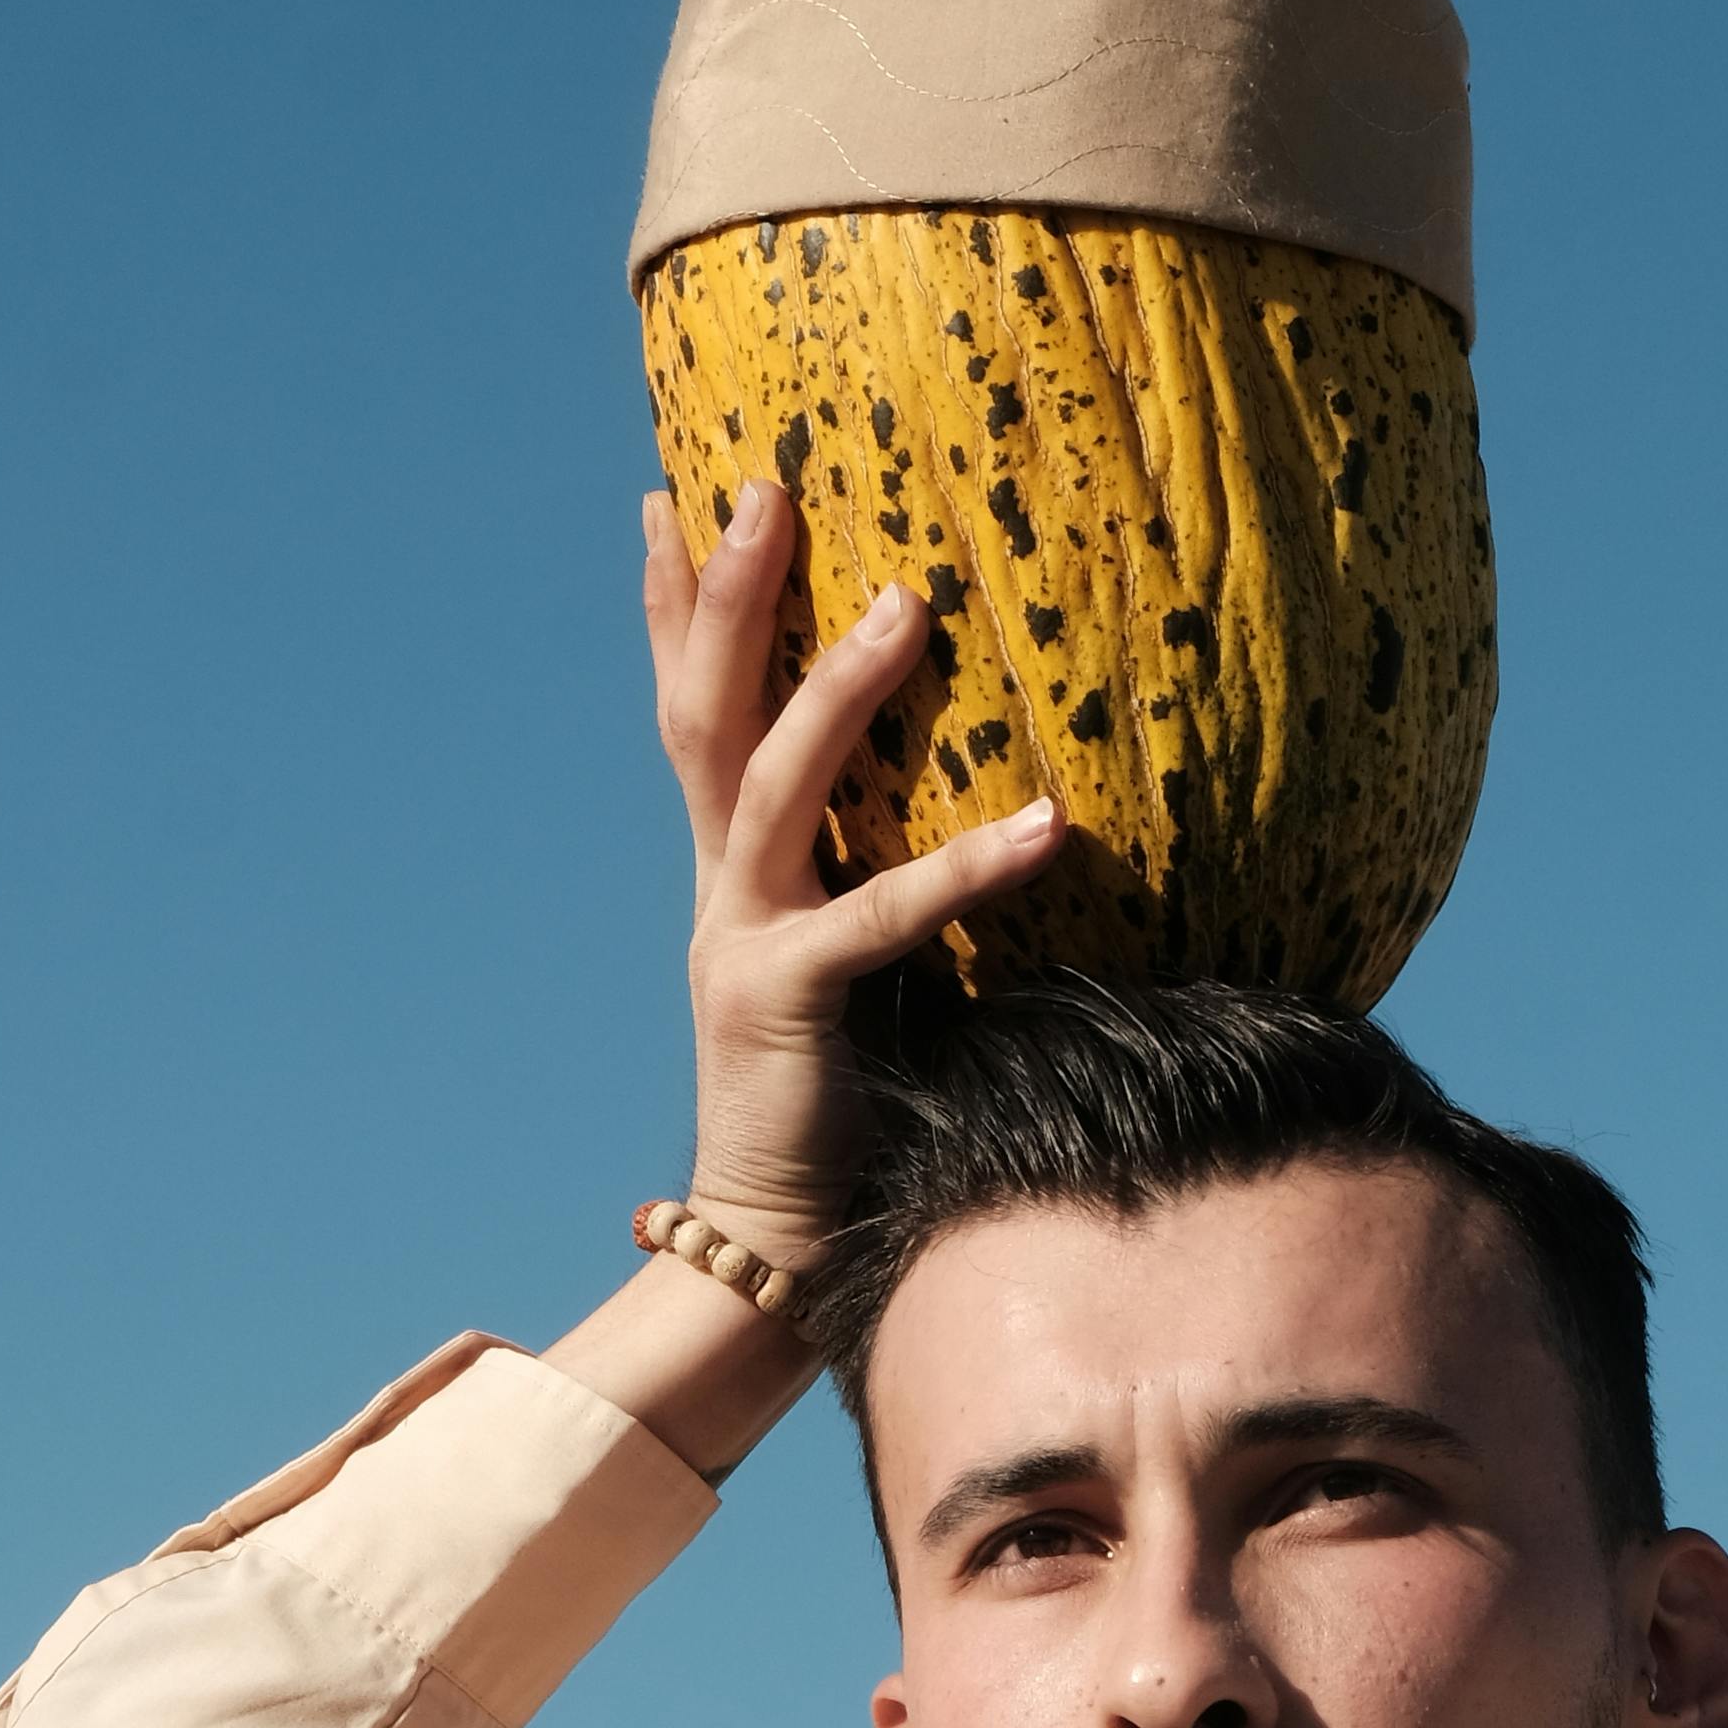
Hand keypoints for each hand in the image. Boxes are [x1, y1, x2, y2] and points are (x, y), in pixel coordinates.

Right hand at [645, 478, 1062, 1279]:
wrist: (778, 1250)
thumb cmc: (851, 1113)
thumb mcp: (867, 974)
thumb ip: (893, 894)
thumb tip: (1015, 810)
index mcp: (736, 875)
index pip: (698, 710)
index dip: (682, 602)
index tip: (676, 490)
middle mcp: (724, 889)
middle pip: (707, 710)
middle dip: (730, 591)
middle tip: (764, 478)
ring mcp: (743, 942)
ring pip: (775, 784)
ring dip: (834, 686)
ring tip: (908, 599)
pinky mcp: (785, 1007)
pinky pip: (883, 921)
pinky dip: (967, 868)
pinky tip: (1051, 821)